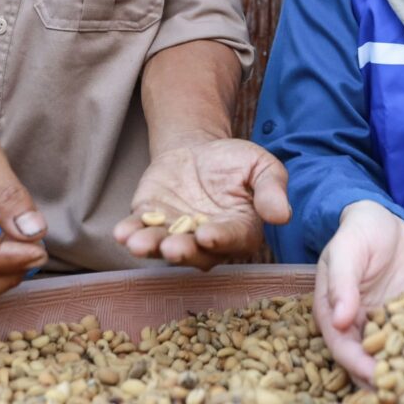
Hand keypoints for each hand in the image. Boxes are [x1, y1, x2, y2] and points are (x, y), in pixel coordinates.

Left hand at [113, 138, 289, 268]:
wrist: (198, 150)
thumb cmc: (235, 162)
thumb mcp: (260, 165)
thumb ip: (271, 188)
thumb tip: (282, 215)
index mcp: (240, 230)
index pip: (233, 239)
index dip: (221, 239)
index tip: (209, 236)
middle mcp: (206, 241)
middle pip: (195, 252)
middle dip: (183, 251)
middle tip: (172, 248)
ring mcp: (175, 234)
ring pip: (163, 246)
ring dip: (151, 247)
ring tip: (139, 244)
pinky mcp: (150, 221)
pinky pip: (139, 230)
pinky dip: (130, 233)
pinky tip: (122, 233)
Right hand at [314, 200, 403, 383]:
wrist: (388, 220)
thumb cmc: (359, 232)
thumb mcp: (346, 251)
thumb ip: (342, 283)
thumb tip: (338, 321)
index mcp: (337, 315)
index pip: (344, 349)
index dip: (358, 366)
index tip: (376, 379)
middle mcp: (363, 326)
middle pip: (372, 361)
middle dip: (389, 378)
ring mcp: (392, 324)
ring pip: (402, 355)